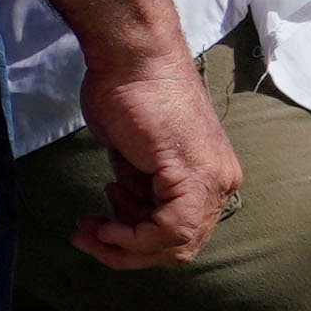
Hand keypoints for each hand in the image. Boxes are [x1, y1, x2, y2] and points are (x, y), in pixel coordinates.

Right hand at [66, 27, 246, 274]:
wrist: (134, 59)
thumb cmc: (128, 95)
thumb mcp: (135, 157)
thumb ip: (142, 190)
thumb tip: (131, 218)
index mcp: (211, 177)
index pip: (180, 234)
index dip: (137, 244)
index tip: (98, 226)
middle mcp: (221, 182)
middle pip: (179, 246)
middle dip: (129, 251)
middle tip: (90, 235)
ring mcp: (212, 180)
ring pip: (175, 244)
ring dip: (124, 246)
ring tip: (90, 227)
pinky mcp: (194, 176)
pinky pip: (169, 229)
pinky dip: (131, 237)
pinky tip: (103, 224)